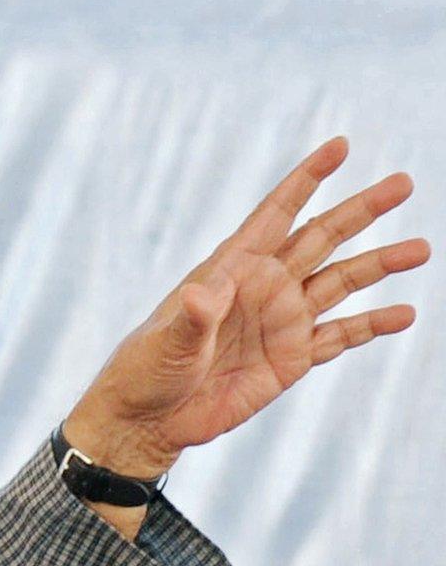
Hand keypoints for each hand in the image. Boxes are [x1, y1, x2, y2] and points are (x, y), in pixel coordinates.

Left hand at [66, 136, 425, 480]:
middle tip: (404, 183)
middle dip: (361, 210)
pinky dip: (372, 325)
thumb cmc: (147, 370)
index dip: (306, 179)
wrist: (150, 419)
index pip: (276, 214)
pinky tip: (404, 314)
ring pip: (340, 282)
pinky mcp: (292, 359)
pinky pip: (340, 336)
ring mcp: (281, 321)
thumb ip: (192, 316)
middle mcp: (264, 287)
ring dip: (379, 265)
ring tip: (421, 249)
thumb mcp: (168, 341)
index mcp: (231, 269)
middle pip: (321, 238)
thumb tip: (198, 294)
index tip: (340, 147)